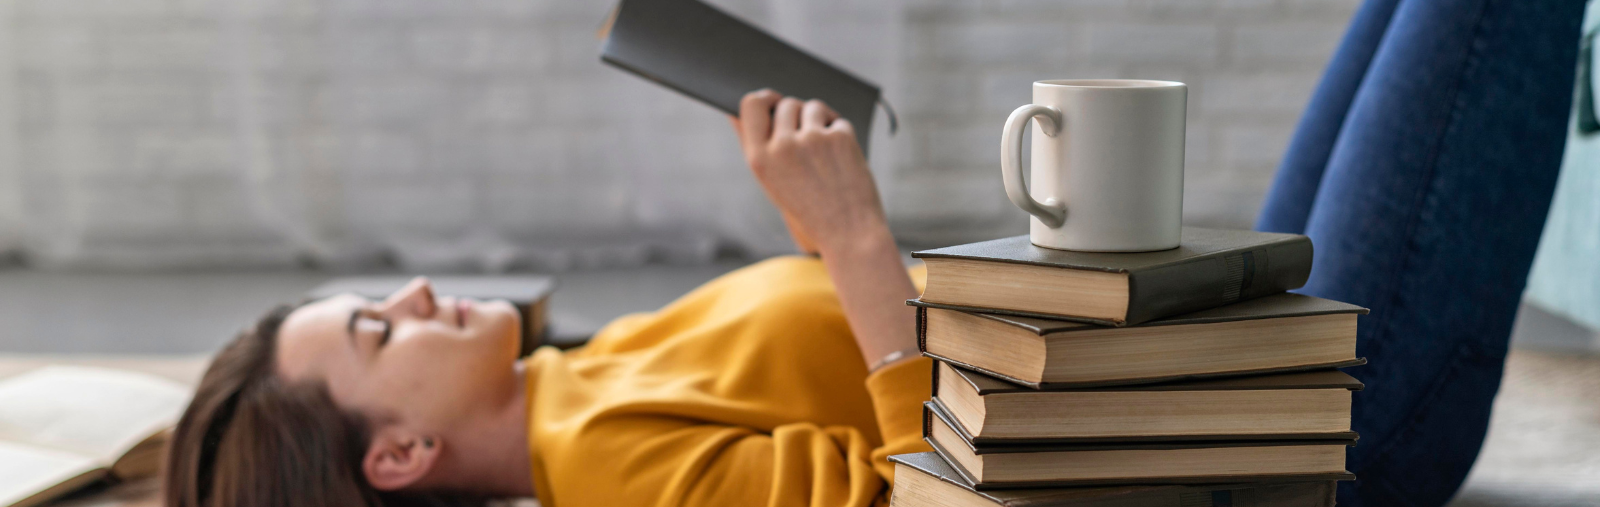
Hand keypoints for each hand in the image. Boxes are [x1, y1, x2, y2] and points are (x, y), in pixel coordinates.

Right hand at [729, 90, 886, 256]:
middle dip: (798, 115)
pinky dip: (841, 134)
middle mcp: (783, 146)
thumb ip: (755, 146)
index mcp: (759, 159)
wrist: (849, 234)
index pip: (751, 104)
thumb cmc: (809, 212)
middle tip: (809, 142)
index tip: (774, 104)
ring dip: (820, 121)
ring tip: (825, 153)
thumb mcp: (771, 183)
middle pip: (786, 103)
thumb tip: (734, 113)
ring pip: (813, 107)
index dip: (765, 100)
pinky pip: (838, 120)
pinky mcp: (840, 138)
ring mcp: (812, 140)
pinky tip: (842, 160)